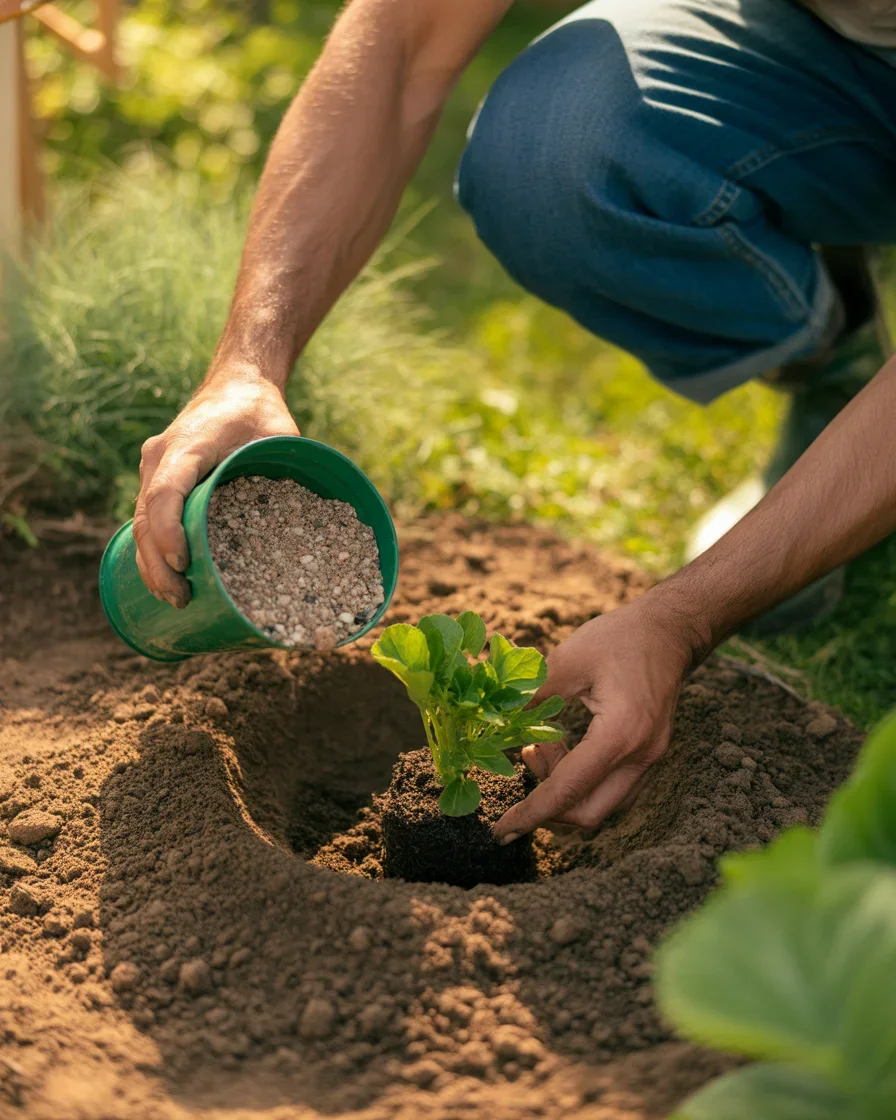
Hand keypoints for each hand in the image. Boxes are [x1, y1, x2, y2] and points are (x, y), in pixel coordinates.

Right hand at [134, 376, 299, 605]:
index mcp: (187, 445)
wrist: (234, 384)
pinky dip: (153, 551)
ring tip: (175, 598)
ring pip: (139, 522)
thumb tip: (310, 522)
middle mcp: (160, 456)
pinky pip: (146, 518)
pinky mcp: (157, 478)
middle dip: (158, 563)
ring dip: (151, 564)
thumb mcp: (280, 434)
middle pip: (144, 516)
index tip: (184, 563)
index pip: (166, 491)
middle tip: (182, 598)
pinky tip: (169, 579)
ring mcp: (153, 467)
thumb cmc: (259, 410)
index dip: (168, 531)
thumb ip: (288, 470)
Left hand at [493, 596, 701, 841]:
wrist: (670, 629)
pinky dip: (581, 780)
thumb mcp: (568, 659)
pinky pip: (611, 787)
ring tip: (540, 743)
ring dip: (564, 788)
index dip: (530, 814)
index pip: (568, 791)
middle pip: (588, 813)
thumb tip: (493, 720)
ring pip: (601, 804)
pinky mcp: (648, 754)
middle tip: (525, 758)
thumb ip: (531, 695)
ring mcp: (650, 758)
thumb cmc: (620, 637)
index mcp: (621, 735)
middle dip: (547, 804)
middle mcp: (641, 756)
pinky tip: (562, 746)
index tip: (500, 832)